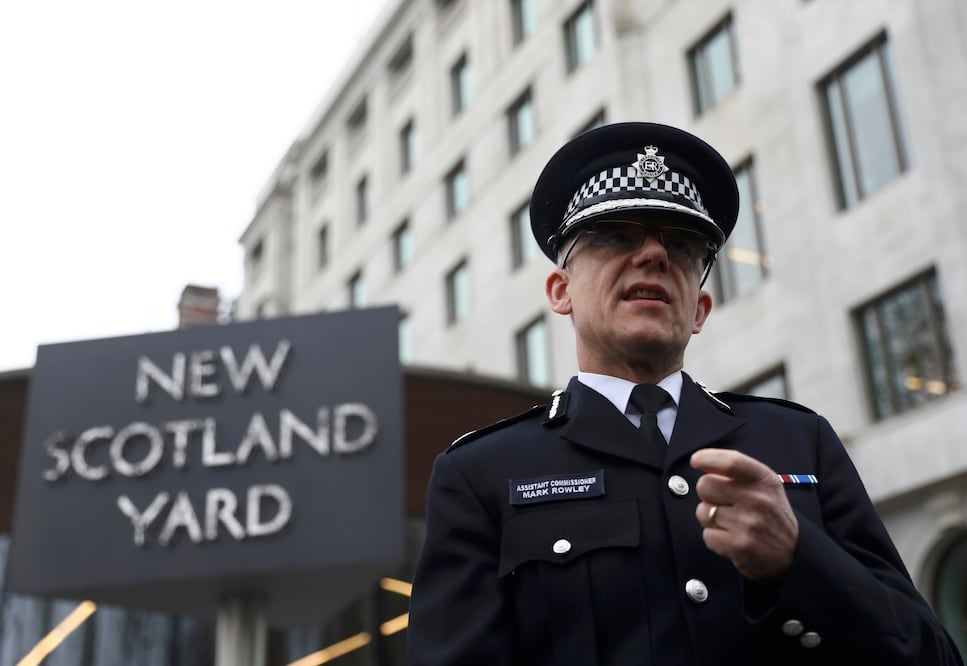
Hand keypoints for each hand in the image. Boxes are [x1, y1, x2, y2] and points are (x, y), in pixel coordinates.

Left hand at [690, 448, 798, 582]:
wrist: (794, 554)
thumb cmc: (771, 515)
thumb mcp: (765, 486)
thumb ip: (737, 472)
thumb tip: (702, 461)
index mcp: (764, 480)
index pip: (730, 462)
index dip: (707, 458)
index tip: (696, 460)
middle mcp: (758, 500)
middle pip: (705, 485)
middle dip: (708, 494)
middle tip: (724, 504)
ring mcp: (748, 524)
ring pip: (702, 512)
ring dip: (711, 518)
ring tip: (732, 523)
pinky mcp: (739, 546)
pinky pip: (707, 535)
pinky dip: (715, 538)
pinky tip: (732, 538)